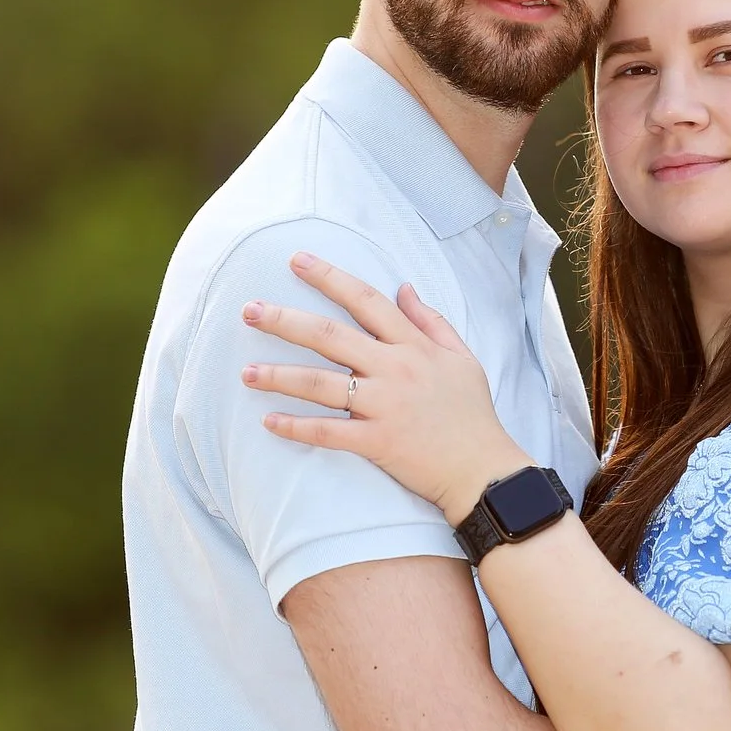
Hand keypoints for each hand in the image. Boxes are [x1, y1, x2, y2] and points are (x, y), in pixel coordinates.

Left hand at [241, 253, 528, 523]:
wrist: (484, 470)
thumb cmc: (473, 414)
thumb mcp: (462, 357)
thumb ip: (431, 321)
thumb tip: (405, 287)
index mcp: (414, 346)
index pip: (365, 300)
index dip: (329, 277)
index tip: (298, 260)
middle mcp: (395, 369)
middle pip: (330, 336)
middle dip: (285, 320)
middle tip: (250, 310)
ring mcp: (384, 406)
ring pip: (320, 384)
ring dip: (278, 376)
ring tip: (245, 372)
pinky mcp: (377, 442)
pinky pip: (327, 432)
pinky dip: (296, 427)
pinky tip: (268, 421)